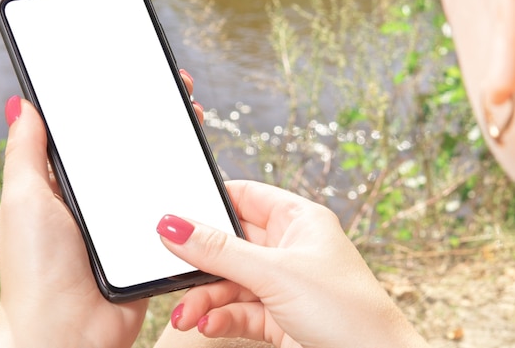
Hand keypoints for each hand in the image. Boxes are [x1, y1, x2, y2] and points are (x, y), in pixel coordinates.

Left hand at [0, 68, 198, 347]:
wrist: (69, 333)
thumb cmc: (36, 271)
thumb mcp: (23, 200)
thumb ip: (25, 152)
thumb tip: (23, 105)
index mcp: (64, 183)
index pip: (90, 132)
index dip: (110, 102)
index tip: (130, 75)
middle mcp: (96, 199)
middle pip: (129, 148)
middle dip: (152, 116)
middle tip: (174, 90)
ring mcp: (125, 219)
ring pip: (156, 173)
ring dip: (175, 146)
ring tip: (192, 117)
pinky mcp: (150, 240)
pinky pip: (172, 208)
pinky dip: (186, 188)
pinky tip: (200, 164)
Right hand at [157, 180, 428, 347]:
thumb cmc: (348, 311)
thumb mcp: (275, 273)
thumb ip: (220, 251)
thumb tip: (174, 225)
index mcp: (298, 221)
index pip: (245, 197)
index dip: (211, 203)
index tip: (175, 213)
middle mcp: (289, 249)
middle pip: (230, 244)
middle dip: (201, 262)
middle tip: (172, 270)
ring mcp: (283, 285)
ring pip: (229, 282)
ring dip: (204, 298)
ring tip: (186, 314)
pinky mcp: (278, 318)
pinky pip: (237, 311)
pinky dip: (220, 318)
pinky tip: (208, 324)